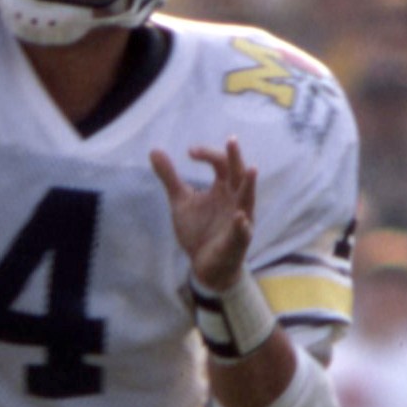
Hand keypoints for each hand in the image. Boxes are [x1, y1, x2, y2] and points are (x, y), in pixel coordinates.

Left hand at [150, 139, 256, 290]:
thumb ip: (170, 176)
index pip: (221, 162)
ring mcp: (240, 219)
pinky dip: (241, 225)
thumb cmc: (198, 230)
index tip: (189, 152)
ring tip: (252, 168)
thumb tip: (154, 150)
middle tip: (231, 140)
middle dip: (235, 158)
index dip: (207, 154)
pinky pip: (242, 231)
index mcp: (223, 187)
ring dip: (249, 184)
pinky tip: (239, 217)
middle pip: (239, 174)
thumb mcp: (181, 200)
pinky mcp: (238, 241)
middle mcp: (235, 199)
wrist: (205, 266)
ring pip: (248, 199)